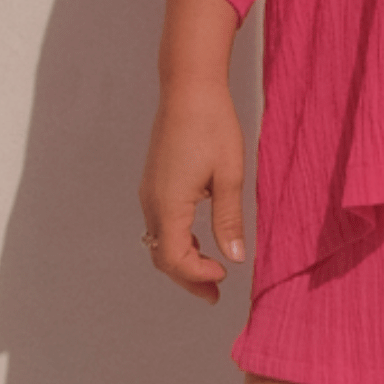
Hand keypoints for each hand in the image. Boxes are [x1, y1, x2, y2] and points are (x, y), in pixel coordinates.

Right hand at [138, 78, 247, 304]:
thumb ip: (229, 219)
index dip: (198, 275)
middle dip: (188, 277)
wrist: (189, 87)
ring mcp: (149, 191)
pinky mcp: (154, 181)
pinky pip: (159, 223)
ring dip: (181, 260)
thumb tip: (234, 257)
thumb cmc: (212, 126)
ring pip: (158, 241)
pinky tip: (199, 240)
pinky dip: (176, 240)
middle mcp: (151, 201)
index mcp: (168, 204)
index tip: (224, 276)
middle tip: (215, 295)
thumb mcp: (229, 175)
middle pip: (161, 256)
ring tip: (210, 272)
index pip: (174, 258)